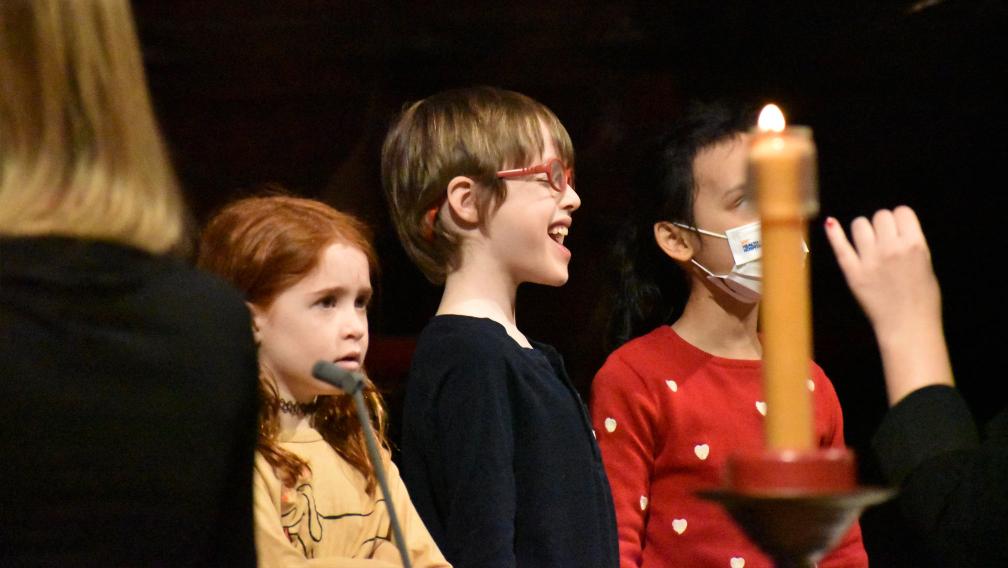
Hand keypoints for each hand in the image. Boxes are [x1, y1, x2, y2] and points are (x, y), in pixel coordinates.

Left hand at [824, 206, 940, 336]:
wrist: (908, 327)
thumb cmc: (922, 299)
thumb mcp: (927, 265)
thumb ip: (913, 244)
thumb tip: (898, 227)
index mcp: (915, 244)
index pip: (902, 212)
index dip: (900, 219)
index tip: (898, 228)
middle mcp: (891, 248)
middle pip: (881, 216)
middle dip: (882, 224)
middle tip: (884, 239)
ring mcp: (869, 260)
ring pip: (860, 224)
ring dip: (863, 229)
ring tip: (867, 242)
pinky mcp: (852, 272)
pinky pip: (840, 246)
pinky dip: (834, 233)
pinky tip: (831, 223)